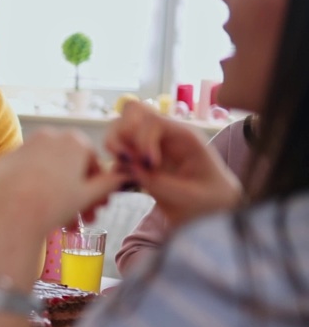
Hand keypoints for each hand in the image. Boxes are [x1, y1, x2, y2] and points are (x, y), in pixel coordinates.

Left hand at [0, 129, 123, 283]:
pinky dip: (35, 188)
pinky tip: (38, 209)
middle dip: (78, 194)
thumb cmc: (55, 205)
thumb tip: (124, 176)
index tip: (98, 204)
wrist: (12, 216)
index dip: (97, 185)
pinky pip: (26, 174)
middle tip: (84, 218)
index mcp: (73, 140)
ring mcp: (24, 146)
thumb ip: (109, 183)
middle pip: (69, 167)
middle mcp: (48, 136)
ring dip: (59, 194)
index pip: (92, 161)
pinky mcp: (6, 160)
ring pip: (48, 171)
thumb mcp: (89, 195)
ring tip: (63, 222)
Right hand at [105, 101, 241, 227]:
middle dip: (121, 135)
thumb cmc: (210, 201)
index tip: (149, 164)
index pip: (152, 120)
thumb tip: (129, 168)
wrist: (212, 212)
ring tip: (124, 174)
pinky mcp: (140, 164)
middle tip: (125, 160)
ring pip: (119, 130)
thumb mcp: (191, 195)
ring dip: (115, 148)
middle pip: (131, 114)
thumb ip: (159, 182)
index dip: (143, 139)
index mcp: (183, 137)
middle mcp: (164, 137)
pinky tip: (125, 186)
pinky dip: (114, 168)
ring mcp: (150, 149)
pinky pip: (117, 157)